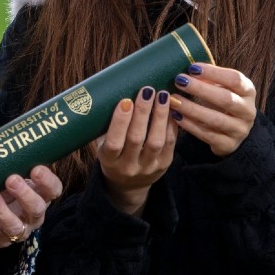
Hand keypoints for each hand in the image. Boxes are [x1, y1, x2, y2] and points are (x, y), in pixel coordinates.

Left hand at [0, 165, 62, 255]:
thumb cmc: (2, 191)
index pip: (53, 191)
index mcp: (40, 197)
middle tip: (11, 179)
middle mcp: (31, 217)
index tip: (36, 169)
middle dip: (25, 194)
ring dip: (2, 211)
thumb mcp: (11, 176)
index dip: (48, 181)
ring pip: (14, 226)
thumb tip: (9, 136)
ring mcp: (14, 231)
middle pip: (36, 209)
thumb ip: (14, 163)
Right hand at [96, 86, 177, 213]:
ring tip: (162, 95)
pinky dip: (171, 124)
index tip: (125, 101)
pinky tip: (171, 108)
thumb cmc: (113, 154)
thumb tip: (112, 90)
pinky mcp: (164, 165)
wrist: (127, 183)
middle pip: (136, 139)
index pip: (114, 142)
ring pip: (156, 141)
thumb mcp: (102, 144)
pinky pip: (170, 143)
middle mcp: (128, 166)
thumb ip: (106, 125)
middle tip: (146, 90)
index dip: (120, 122)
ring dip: (160, 116)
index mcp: (109, 160)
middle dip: (142, 112)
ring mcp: (148, 167)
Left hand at [170, 63, 256, 156]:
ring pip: (215, 119)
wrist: (233, 131)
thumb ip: (209, 78)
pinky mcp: (228, 145)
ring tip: (173, 100)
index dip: (214, 73)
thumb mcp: (222, 87)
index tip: (192, 67)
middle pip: (226, 99)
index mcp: (248, 91)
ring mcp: (239, 130)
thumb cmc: (222, 102)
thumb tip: (183, 66)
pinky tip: (176, 116)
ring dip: (192, 109)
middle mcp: (248, 111)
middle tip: (179, 81)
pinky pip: (207, 135)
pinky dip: (190, 125)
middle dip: (200, 89)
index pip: (235, 79)